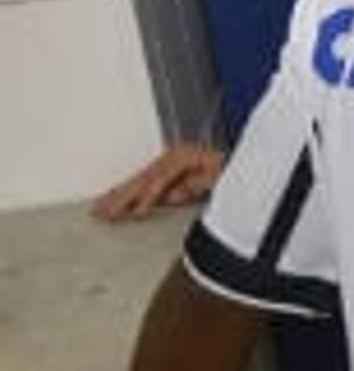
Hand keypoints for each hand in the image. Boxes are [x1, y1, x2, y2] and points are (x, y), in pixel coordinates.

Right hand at [91, 142, 222, 220]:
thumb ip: (197, 185)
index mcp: (183, 157)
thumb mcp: (220, 176)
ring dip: (116, 196)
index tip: (135, 213)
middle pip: (141, 180)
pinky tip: (111, 199)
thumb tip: (172, 196)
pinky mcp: (163, 169)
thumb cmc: (231, 168)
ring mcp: (165, 162)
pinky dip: (125, 192)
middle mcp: (170, 157)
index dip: (146, 198)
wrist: (238, 158)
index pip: (158, 181)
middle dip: (121, 198)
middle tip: (102, 212)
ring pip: (136, 181)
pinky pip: (140, 183)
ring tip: (99, 209)